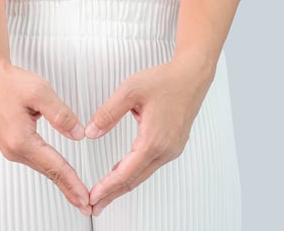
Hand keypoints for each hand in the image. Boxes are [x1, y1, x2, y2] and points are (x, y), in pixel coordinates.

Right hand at [0, 59, 91, 215]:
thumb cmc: (10, 83)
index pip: (54, 166)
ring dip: (62, 182)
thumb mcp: (41, 92)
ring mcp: (12, 148)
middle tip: (87, 205)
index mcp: (20, 139)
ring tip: (78, 194)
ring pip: (44, 169)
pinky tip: (62, 176)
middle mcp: (14, 148)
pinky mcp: (14, 144)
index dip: (72, 183)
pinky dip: (53, 171)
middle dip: (69, 190)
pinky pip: (38, 162)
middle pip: (49, 173)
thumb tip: (78, 134)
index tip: (85, 198)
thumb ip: (61, 115)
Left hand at [85, 57, 215, 215]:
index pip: (126, 172)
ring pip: (142, 174)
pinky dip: (132, 173)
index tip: (92, 197)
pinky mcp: (172, 145)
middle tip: (94, 206)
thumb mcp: (129, 90)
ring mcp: (171, 149)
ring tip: (104, 195)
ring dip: (122, 186)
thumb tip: (91, 132)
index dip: (107, 187)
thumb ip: (108, 113)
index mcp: (154, 139)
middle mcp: (166, 149)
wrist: (191, 76)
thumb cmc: (165, 81)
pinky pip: (149, 165)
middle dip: (112, 195)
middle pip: (134, 180)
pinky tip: (120, 173)